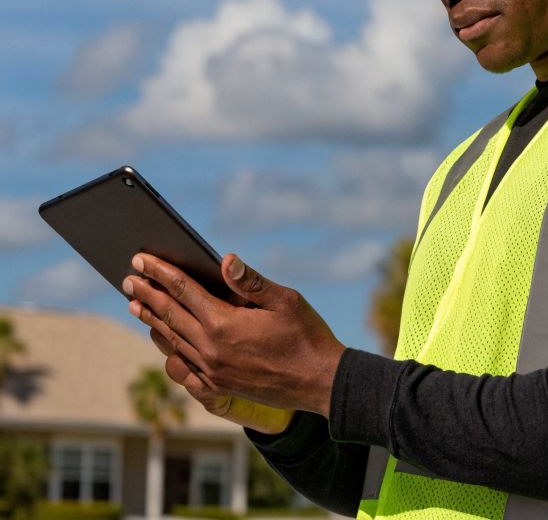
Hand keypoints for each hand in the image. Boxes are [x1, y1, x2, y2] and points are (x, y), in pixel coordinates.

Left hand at [124, 252, 345, 416]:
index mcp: (224, 323)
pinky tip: (164, 340)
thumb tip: (224, 259)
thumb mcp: (286, 301)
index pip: (183, 290)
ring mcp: (212, 371)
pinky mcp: (218, 387)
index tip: (140, 260)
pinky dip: (169, 349)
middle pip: (169, 315)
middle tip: (128, 279)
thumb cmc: (307, 336)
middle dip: (146, 294)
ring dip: (151, 320)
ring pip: (171, 341)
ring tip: (136, 305)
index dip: (160, 272)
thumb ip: (251, 281)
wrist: (320, 382)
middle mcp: (211, 349)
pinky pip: (183, 366)